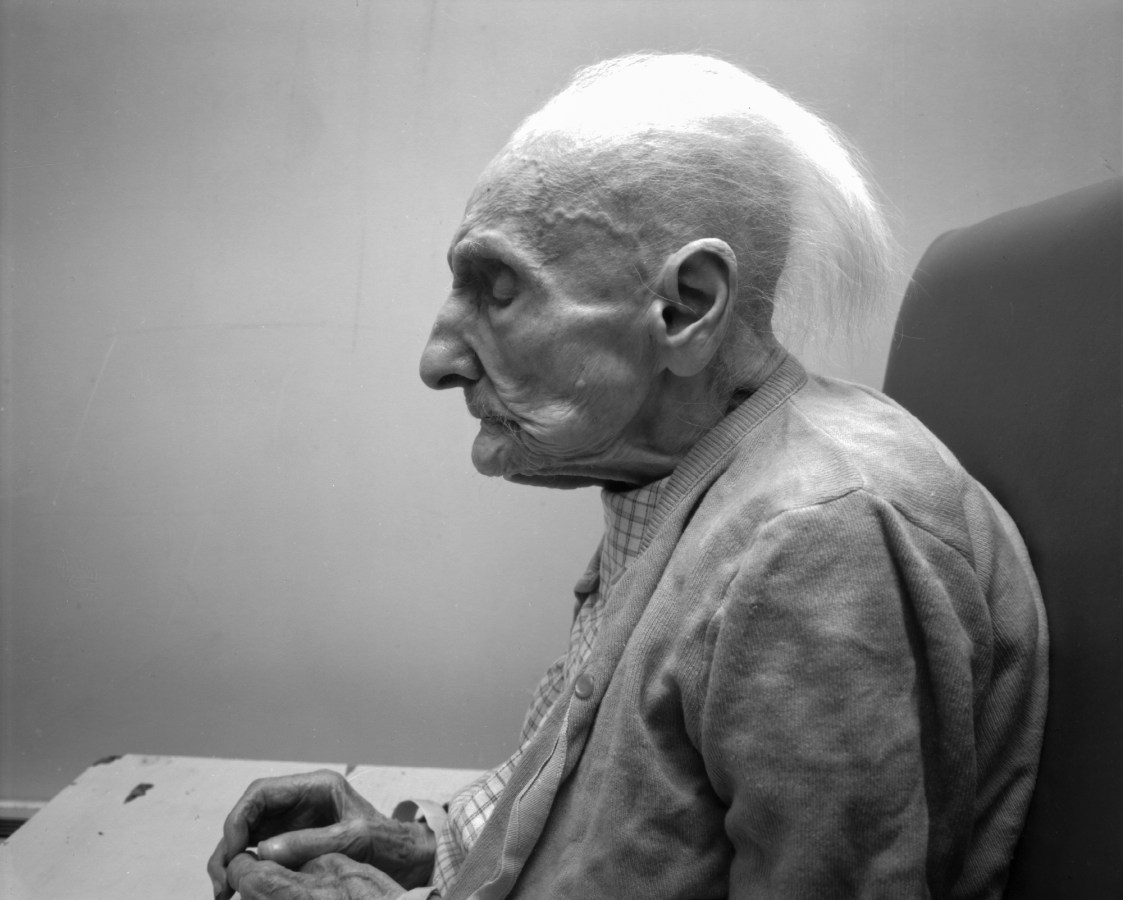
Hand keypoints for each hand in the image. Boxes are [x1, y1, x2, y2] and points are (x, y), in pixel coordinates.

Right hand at [207, 770, 434, 899]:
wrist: (408, 859)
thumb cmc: (388, 842)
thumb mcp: (354, 839)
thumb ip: (311, 842)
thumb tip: (262, 852)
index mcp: (316, 787)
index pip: (262, 793)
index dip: (239, 819)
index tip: (232, 851)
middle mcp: (300, 802)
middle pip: (248, 816)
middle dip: (229, 846)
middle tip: (221, 881)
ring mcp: (295, 824)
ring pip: (248, 837)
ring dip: (231, 862)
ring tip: (222, 893)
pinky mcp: (294, 846)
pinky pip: (260, 855)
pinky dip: (246, 871)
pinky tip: (237, 893)